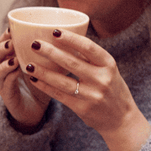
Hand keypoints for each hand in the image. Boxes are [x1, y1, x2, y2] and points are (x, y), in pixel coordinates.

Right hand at [0, 29, 49, 127]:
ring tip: (14, 58)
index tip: (13, 27)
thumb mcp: (48, 66)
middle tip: (12, 42)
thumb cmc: (43, 85)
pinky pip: (5, 84)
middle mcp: (4, 69)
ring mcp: (3, 83)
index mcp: (11, 58)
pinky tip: (18, 71)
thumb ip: (53, 52)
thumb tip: (74, 35)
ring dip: (4, 62)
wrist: (37, 110)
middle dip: (2, 46)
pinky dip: (10, 76)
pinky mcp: (7, 96)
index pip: (4, 43)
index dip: (6, 35)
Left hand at [24, 31, 150, 150]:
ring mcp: (92, 95)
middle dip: (50, 52)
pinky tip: (34, 79)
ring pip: (62, 81)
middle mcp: (102, 79)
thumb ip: (91, 58)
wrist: (122, 119)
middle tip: (34, 43)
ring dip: (43, 72)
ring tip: (28, 64)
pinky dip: (45, 86)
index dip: (71, 38)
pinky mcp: (82, 108)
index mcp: (109, 64)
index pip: (88, 47)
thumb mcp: (109, 70)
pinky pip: (59, 95)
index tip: (54, 31)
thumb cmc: (112, 88)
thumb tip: (63, 38)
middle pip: (72, 63)